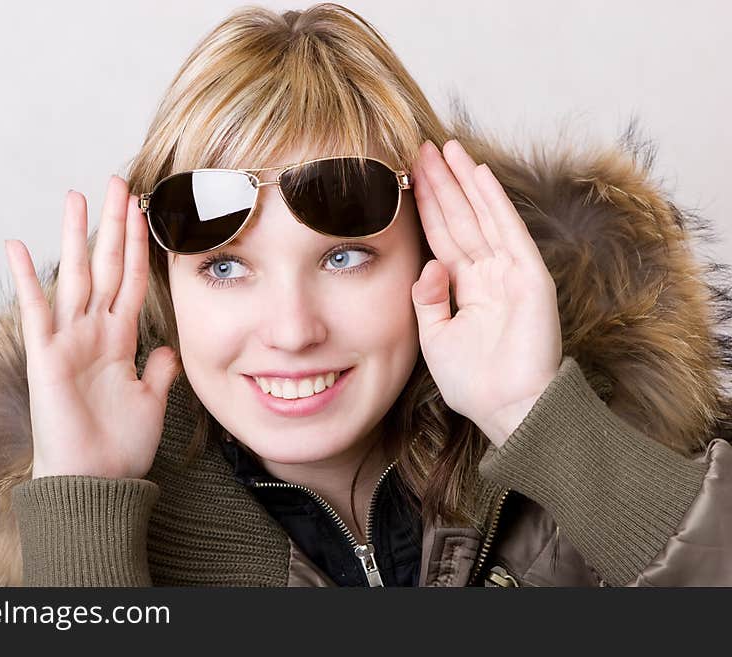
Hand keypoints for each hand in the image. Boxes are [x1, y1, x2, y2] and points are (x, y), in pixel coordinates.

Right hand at [4, 175, 181, 479]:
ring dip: (76, 236)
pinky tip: (17, 245)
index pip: (133, 280)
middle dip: (112, 225)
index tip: (144, 211)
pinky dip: (27, 278)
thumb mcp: (151, 401)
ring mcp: (69, 340)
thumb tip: (166, 348)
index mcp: (121, 339)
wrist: (96, 481)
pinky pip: (36, 309)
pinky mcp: (47, 355)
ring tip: (75, 196)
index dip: (138, 245)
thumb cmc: (120, 446)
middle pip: (106, 266)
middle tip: (117, 182)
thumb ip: (158, 370)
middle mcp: (95, 331)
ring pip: (75, 276)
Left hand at [410, 139, 562, 447]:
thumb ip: (427, 299)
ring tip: (446, 148)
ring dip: (464, 181)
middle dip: (441, 183)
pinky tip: (478, 174)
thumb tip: (428, 265)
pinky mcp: (530, 277)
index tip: (407, 175)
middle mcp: (488, 273)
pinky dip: (493, 202)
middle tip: (420, 147)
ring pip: (481, 216)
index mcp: (466, 287)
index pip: (441, 236)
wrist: (507, 410)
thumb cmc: (474, 382)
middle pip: (459, 218)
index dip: (426, 205)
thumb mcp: (435, 337)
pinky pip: (507, 231)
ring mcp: (511, 272)